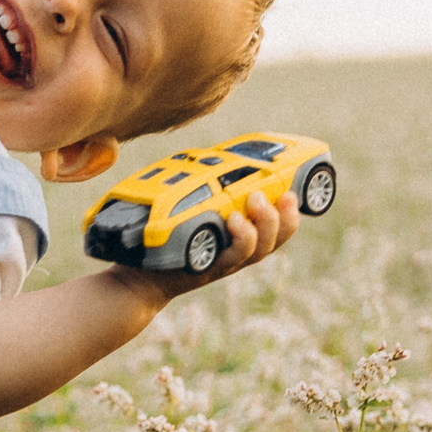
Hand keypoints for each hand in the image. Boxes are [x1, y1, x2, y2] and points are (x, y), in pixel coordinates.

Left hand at [134, 190, 303, 300]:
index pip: (277, 226)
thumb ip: (204, 192)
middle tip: (282, 194)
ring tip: (255, 200)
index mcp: (240, 236)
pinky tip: (232, 220)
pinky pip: (230, 256)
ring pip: (259, 248)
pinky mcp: (206, 267)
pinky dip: (238, 238)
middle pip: (276, 239)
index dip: (290, 211)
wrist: (139, 274)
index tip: (293, 191)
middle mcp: (237, 250)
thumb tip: (208, 156)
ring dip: (264, 222)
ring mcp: (223, 260)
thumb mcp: (190, 211)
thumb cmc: (166, 238)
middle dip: (284, 216)